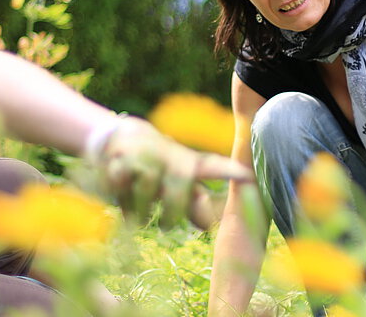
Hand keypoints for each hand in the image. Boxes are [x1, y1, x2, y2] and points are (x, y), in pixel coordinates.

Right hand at [88, 117, 250, 226]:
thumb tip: (209, 226)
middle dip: (174, 207)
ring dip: (144, 209)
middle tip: (166, 228)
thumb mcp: (176, 181)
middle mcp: (168, 155)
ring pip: (148, 185)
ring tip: (141, 222)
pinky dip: (123, 202)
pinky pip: (122, 186)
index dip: (228, 171)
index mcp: (186, 162)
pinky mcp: (119, 160)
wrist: (118, 138)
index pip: (211, 166)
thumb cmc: (157, 166)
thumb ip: (192, 202)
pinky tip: (124, 208)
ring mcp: (144, 155)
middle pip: (179, 179)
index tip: (246, 177)